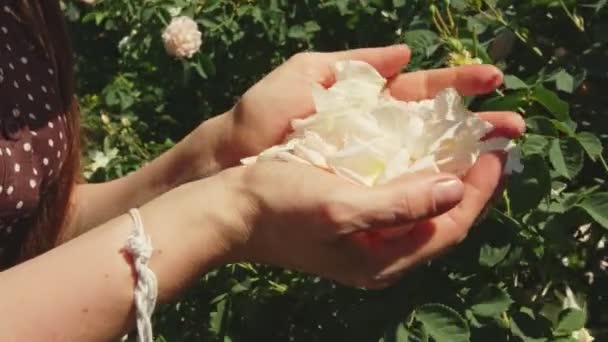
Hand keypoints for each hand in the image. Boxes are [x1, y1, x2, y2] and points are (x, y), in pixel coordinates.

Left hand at [216, 45, 515, 166]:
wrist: (227, 163)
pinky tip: (456, 191)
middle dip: (476, 128)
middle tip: (515, 130)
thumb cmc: (261, 117)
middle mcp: (373, 136)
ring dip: (464, 161)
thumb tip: (406, 53)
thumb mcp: (304, 76)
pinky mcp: (357, 198)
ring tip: (499, 160)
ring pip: (426, 164)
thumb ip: (355, 64)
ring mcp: (367, 170)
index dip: (460, 85)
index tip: (494, 80)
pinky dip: (429, 192)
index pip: (424, 91)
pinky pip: (401, 195)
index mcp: (366, 101)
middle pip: (436, 130)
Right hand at [218, 102, 522, 288]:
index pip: (449, 228)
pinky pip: (402, 206)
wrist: (232, 212)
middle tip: (490, 149)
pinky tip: (423, 160)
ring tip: (466, 150)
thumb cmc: (281, 208)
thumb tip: (454, 190)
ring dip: (448, 182)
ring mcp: (367, 244)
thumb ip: (400, 205)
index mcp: (382, 260)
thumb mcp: (341, 206)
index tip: (497, 155)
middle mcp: (381, 258)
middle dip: (471, 188)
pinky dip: (419, 182)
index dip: (479, 193)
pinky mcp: (354, 227)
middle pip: (442, 223)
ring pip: (424, 214)